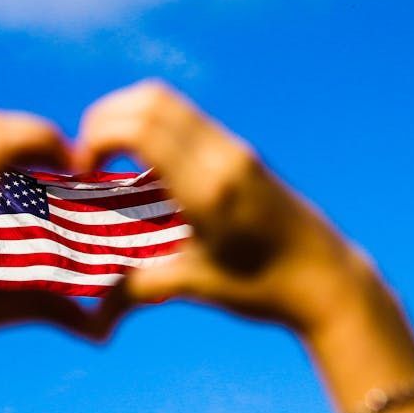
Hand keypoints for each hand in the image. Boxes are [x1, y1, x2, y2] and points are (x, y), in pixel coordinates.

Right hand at [75, 80, 380, 335]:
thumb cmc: (265, 288)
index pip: (142, 127)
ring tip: (111, 157)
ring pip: (168, 101)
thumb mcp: (198, 286)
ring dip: (129, 117)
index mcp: (208, 188)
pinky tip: (146, 167)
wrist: (329, 280)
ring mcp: (235, 149)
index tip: (84, 169)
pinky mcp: (242, 152)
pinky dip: (153, 125)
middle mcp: (222, 157)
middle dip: (105, 119)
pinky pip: (186, 118)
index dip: (98, 136)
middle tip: (89, 158)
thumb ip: (140, 289)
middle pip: (149, 99)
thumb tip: (94, 313)